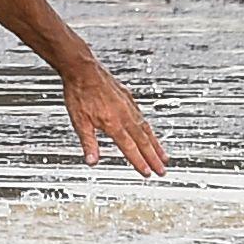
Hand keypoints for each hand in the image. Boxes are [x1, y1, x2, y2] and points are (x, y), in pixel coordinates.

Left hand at [59, 61, 167, 176]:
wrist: (83, 70)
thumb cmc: (79, 94)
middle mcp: (125, 116)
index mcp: (113, 124)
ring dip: (156, 145)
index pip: (130, 148)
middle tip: (162, 171)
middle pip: (143, 141)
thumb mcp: (79, 122)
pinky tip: (150, 133)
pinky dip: (149, 129)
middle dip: (154, 158)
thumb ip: (88, 143)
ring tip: (164, 156)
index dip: (139, 162)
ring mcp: (128, 106)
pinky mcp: (128, 98)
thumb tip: (92, 162)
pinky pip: (142, 117)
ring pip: (146, 129)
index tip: (148, 173)